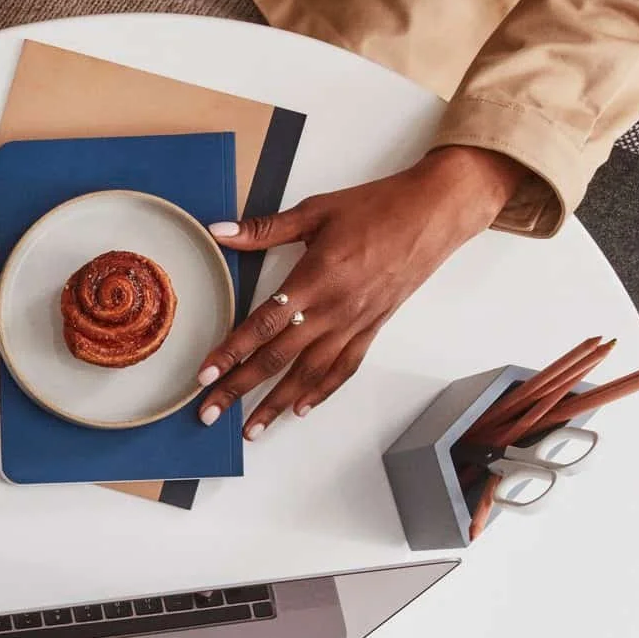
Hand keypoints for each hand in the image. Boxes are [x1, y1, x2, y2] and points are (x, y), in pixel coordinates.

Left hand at [195, 146, 527, 437]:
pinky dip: (322, 391)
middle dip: (239, 389)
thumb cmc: (377, 208)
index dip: (230, 353)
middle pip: (277, 358)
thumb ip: (265, 229)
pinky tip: (301, 408)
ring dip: (276, 403)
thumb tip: (220, 232)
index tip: (205, 376)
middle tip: (209, 413)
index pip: (262, 325)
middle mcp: (332, 309)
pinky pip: (344, 368)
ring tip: (252, 428)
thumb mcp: (315, 212)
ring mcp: (354, 323)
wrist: (433, 214)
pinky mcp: (372, 328)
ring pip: (308, 373)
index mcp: (314, 279)